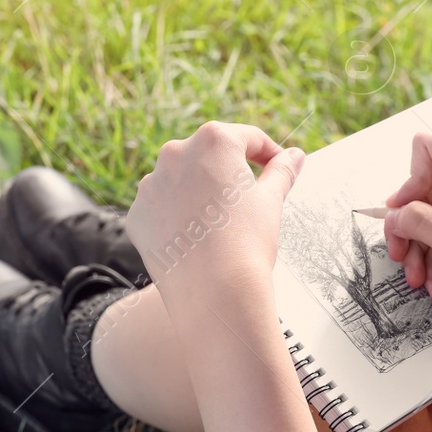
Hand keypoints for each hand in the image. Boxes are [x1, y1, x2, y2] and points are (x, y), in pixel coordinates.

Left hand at [127, 122, 304, 300]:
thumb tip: (293, 156)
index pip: (247, 138)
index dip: (268, 153)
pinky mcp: (138, 214)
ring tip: (219, 224)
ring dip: (199, 194)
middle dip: (229, 173)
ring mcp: (151, 184)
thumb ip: (281, 171)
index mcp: (214, 140)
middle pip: (210, 156)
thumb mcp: (271, 201)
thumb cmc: (246, 244)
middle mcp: (176, 154)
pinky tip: (195, 239)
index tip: (277, 168)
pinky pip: (161, 208)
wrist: (214, 292)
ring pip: (181, 181)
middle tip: (249, 200)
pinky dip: (176, 218)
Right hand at [383, 132, 431, 340]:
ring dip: (421, 252)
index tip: (401, 215)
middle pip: (423, 192)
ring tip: (421, 280)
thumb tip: (394, 216)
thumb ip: (424, 226)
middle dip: (411, 229)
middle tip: (401, 256)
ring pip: (430, 219)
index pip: (427, 151)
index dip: (409, 183)